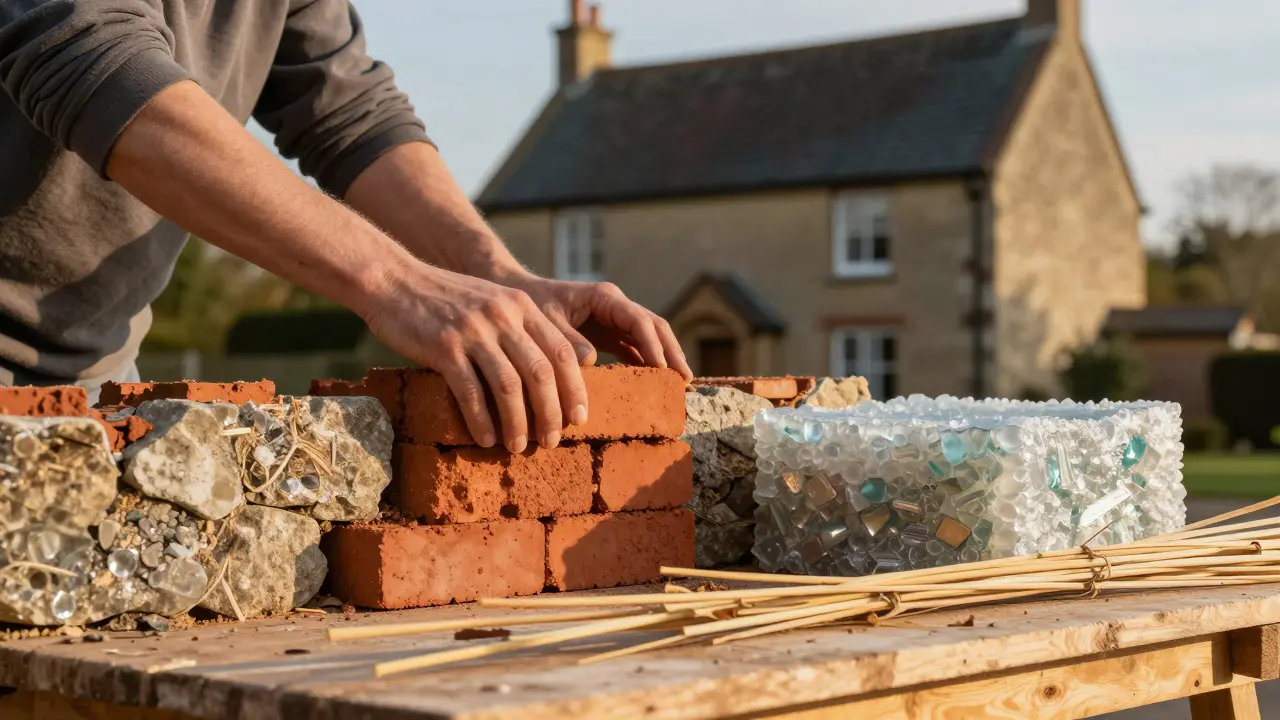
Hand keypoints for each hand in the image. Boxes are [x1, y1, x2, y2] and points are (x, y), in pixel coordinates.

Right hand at [361, 263, 588, 452]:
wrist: (394, 280)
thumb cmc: (445, 299)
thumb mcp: (493, 301)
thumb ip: (520, 327)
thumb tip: (547, 375)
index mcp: (522, 306)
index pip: (562, 352)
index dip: (574, 389)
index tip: (578, 418)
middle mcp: (503, 316)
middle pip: (541, 373)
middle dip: (551, 413)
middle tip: (551, 441)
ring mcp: (473, 331)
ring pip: (509, 387)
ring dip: (517, 424)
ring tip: (517, 447)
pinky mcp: (444, 347)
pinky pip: (471, 392)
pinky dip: (481, 421)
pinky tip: (485, 439)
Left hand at [496, 274, 692, 381]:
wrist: (516, 297)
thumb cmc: (530, 304)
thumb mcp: (546, 320)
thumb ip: (567, 339)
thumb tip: (591, 362)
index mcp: (604, 298)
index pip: (639, 320)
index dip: (653, 345)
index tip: (662, 369)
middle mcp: (616, 307)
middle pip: (655, 328)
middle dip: (672, 352)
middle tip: (684, 381)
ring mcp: (615, 321)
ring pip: (650, 339)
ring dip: (664, 360)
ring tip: (678, 387)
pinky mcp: (609, 336)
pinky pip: (635, 350)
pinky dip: (646, 366)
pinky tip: (653, 386)